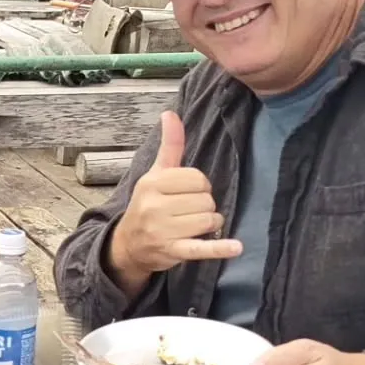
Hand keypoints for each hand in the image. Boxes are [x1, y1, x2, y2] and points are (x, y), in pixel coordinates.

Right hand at [108, 113, 243, 295]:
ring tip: (192, 228)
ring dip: (209, 225)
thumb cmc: (148, 205)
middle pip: (206, 200)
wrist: (129, 245)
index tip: (185, 195)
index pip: (198, 179)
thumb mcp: (156, 175)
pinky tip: (236, 248)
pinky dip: (219, 249)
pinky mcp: (172, 251)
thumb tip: (170, 113)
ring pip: (209, 220)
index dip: (199, 187)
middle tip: (187, 213)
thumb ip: (169, 146)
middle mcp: (154, 206)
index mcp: (152, 183)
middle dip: (204, 207)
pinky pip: (201, 248)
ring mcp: (162, 230)